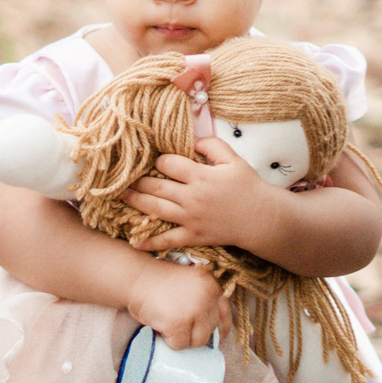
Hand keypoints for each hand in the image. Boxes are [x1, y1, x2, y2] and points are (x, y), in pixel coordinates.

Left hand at [123, 137, 274, 251]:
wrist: (261, 218)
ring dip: (135, 201)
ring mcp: (190, 218)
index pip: (168, 164)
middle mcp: (192, 197)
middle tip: (123, 176)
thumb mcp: (233, 159)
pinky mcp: (193, 236)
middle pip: (155, 185)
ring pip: (155, 208)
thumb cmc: (248, 186)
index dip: (159, 160)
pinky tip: (135, 242)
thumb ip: (212, 145)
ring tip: (120, 195)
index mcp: (200, 176)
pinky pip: (168, 240)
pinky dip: (151, 243)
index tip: (157, 161)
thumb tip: (192, 139)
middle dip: (137, 180)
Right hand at [126, 259, 231, 349]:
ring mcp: (194, 310)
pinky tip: (161, 326)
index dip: (220, 327)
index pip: (225, 314)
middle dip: (195, 332)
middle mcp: (207, 297)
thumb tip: (215, 330)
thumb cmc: (159, 280)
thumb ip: (203, 298)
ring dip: (184, 338)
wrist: (136, 276)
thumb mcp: (190, 281)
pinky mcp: (178, 323)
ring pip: (198, 341)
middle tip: (179, 324)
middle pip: (210, 330)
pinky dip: (169, 340)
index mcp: (211, 285)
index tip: (215, 336)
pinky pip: (180, 345)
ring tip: (169, 324)